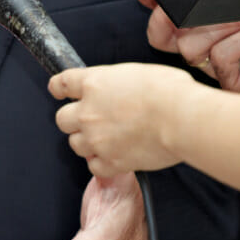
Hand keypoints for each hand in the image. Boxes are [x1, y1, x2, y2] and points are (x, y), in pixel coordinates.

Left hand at [50, 64, 195, 175]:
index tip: (58, 91)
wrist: (180, 118)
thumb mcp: (138, 72)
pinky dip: (102, 163)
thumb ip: (118, 83)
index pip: (62, 84)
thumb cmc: (170, 91)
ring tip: (107, 139)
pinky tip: (114, 157)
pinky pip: (94, 166)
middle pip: (62, 119)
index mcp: (94, 84)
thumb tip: (119, 90)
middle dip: (72, 120)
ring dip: (87, 142)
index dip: (58, 87)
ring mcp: (96, 139)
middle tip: (89, 120)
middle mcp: (88, 112)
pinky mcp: (109, 162)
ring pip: (75, 144)